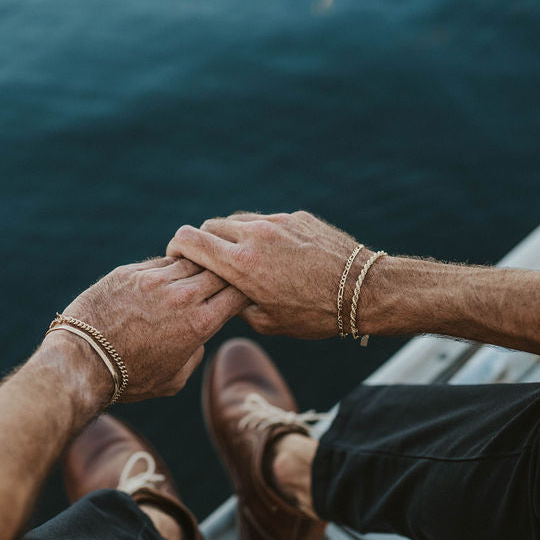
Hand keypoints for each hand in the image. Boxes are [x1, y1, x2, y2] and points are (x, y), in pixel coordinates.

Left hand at [57, 257, 247, 401]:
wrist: (82, 362)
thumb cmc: (130, 378)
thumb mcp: (174, 380)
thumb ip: (196, 353)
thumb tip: (199, 335)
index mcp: (199, 324)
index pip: (237, 294)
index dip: (244, 291)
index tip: (242, 294)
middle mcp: (182, 296)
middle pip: (219, 271)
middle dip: (225, 274)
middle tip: (224, 278)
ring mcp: (155, 279)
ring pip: (190, 261)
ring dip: (198, 267)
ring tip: (196, 274)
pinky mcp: (130, 272)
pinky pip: (161, 262)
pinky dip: (170, 267)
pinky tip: (166, 277)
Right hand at [166, 211, 367, 338]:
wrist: (363, 290)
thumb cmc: (315, 314)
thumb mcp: (268, 322)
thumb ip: (236, 303)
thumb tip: (221, 293)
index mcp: (240, 264)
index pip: (189, 239)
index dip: (176, 247)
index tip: (176, 257)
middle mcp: (254, 236)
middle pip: (209, 226)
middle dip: (202, 242)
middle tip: (207, 261)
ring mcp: (277, 222)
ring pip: (237, 220)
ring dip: (230, 236)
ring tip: (240, 259)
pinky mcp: (296, 217)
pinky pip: (266, 221)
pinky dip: (259, 235)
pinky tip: (274, 255)